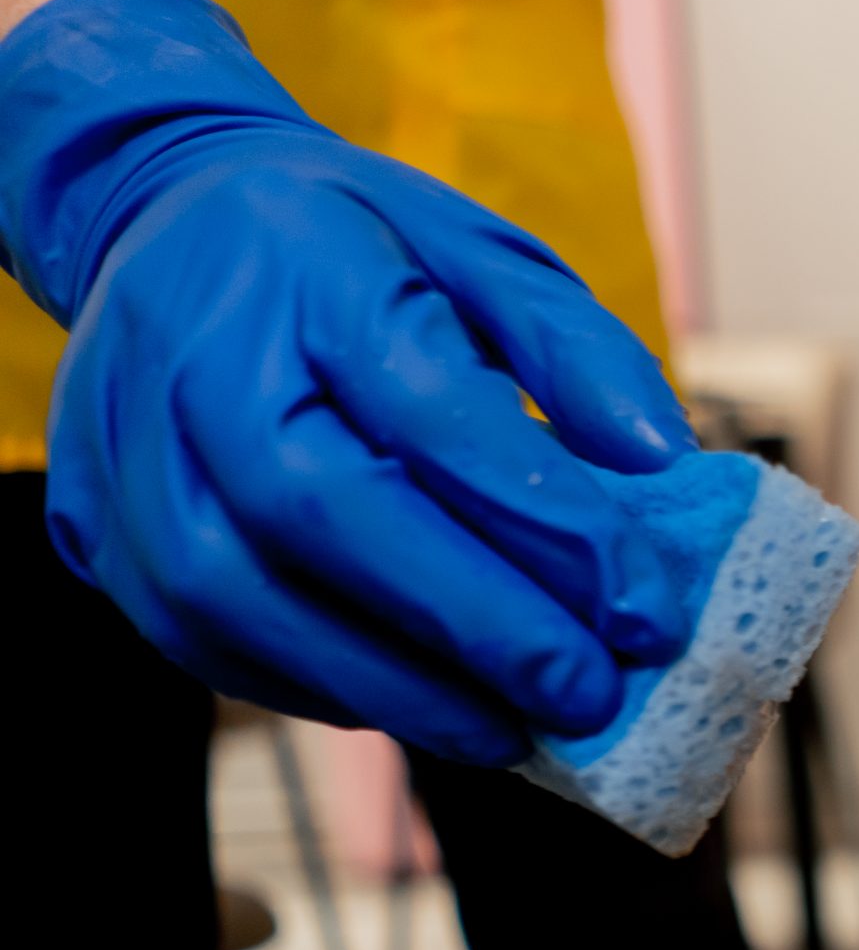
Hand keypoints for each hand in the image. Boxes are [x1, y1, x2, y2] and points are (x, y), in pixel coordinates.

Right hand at [0, 0, 695, 764]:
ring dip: (395, 686)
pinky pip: (206, 641)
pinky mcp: (99, 531)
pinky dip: (324, 689)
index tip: (645, 613)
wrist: (168, 220)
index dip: (547, 522)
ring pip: (241, 599)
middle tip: (587, 696)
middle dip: (472, 623)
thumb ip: (580, 355)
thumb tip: (669, 467)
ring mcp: (126, 450)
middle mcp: (195, 357)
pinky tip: (422, 704)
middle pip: (322, 513)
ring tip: (515, 729)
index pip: (432, 409)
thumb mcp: (486, 255)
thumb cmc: (359, 252)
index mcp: (308, 266)